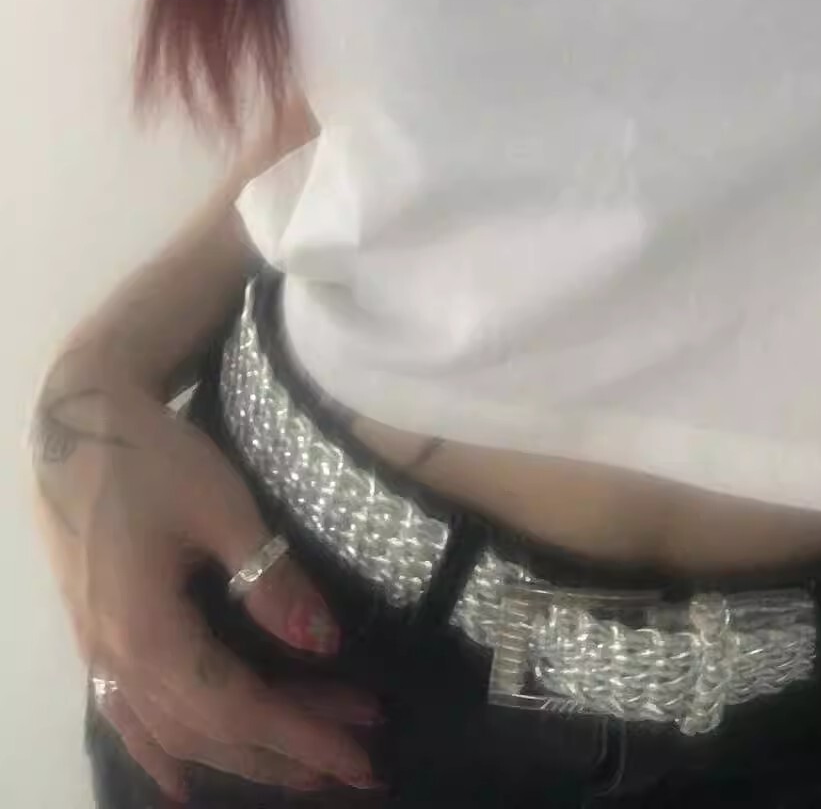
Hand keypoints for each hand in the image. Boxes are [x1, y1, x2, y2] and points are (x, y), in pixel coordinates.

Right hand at [31, 359, 379, 799]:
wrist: (80, 425)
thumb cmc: (155, 459)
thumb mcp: (223, 507)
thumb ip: (272, 579)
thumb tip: (324, 644)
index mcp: (148, 634)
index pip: (236, 708)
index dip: (302, 734)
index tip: (362, 754)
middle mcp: (118, 661)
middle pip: (210, 732)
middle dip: (289, 752)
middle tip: (361, 762)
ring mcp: (102, 655)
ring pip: (175, 732)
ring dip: (245, 754)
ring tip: (310, 766)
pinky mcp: (99, 639)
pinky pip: (130, 718)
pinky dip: (162, 754)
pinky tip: (183, 783)